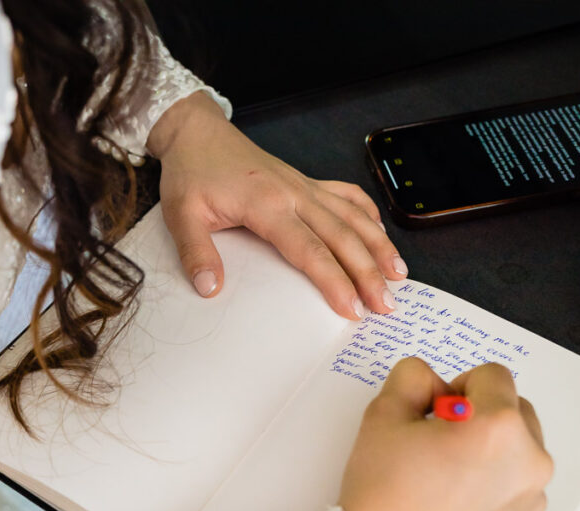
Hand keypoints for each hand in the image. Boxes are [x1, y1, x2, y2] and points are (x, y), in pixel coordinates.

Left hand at [147, 93, 406, 319]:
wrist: (196, 133)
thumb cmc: (190, 172)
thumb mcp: (180, 215)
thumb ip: (195, 253)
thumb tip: (209, 288)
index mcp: (266, 203)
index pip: (309, 250)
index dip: (334, 280)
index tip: (352, 308)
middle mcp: (293, 193)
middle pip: (342, 236)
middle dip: (368, 272)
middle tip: (386, 305)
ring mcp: (303, 185)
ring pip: (352, 215)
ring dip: (378, 245)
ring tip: (399, 275)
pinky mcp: (304, 180)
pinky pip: (345, 195)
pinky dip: (366, 213)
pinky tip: (380, 232)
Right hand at [338, 358, 551, 510]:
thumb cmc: (379, 495)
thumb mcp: (382, 415)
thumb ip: (411, 379)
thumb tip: (429, 381)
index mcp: (499, 427)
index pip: (492, 376)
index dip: (454, 385)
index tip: (430, 411)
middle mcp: (528, 461)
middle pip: (514, 409)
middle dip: (477, 413)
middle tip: (431, 438)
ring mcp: (529, 497)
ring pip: (516, 447)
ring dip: (486, 445)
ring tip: (437, 471)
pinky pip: (513, 482)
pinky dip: (489, 478)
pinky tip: (446, 496)